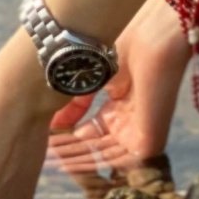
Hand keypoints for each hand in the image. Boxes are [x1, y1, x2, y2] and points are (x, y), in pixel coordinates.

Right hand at [48, 0, 195, 179]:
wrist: (155, 36)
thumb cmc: (129, 43)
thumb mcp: (93, 77)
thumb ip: (75, 103)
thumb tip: (53, 124)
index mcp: (121, 104)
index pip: (92, 131)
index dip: (69, 138)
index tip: (45, 142)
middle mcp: (130, 120)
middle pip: (96, 146)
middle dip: (70, 151)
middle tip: (43, 155)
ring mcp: (140, 131)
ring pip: (104, 156)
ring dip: (77, 159)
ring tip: (51, 159)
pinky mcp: (150, 142)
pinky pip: (118, 162)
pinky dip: (92, 163)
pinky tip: (68, 160)